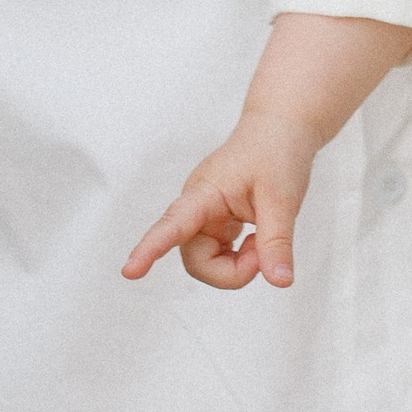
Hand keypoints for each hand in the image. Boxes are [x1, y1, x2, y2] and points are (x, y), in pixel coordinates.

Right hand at [123, 110, 323, 289]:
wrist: (280, 129)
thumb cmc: (276, 152)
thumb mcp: (282, 198)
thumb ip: (276, 242)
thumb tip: (280, 282)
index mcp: (205, 193)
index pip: (172, 224)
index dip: (150, 249)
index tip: (129, 271)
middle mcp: (197, 207)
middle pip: (197, 261)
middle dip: (231, 271)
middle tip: (263, 253)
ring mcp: (206, 217)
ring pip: (208, 263)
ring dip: (238, 265)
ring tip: (263, 241)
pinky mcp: (217, 224)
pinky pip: (220, 256)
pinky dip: (241, 259)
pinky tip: (256, 241)